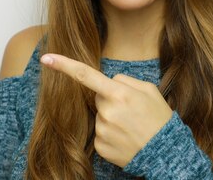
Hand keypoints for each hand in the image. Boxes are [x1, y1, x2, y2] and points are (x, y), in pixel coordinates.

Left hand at [40, 53, 172, 167]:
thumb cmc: (159, 118)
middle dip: (110, 100)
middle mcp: (107, 111)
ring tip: (131, 126)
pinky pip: (100, 133)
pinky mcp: (101, 147)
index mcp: (119, 93)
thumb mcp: (149, 90)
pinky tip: (125, 138)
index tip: (46, 58)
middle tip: (131, 111)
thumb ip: (125, 80)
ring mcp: (103, 130)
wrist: (166, 152)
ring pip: (99, 116)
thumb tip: (109, 82)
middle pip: (97, 97)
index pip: (86, 75)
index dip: (64, 65)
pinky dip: (110, 134)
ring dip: (111, 118)